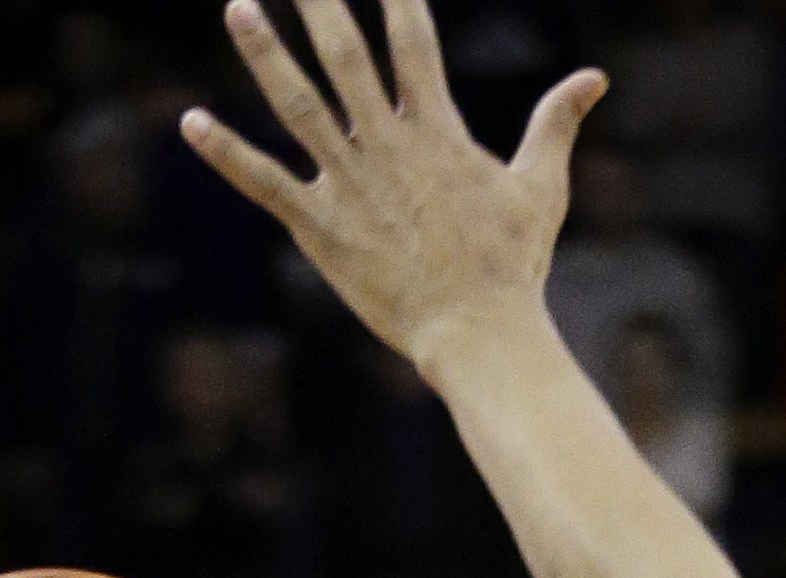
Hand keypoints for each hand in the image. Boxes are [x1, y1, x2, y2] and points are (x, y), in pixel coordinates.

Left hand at [182, 0, 605, 369]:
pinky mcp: (320, 228)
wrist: (477, 336)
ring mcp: (350, 185)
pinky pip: (264, 184)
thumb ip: (556, 124)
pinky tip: (191, 122)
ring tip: (238, 6)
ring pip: (299, 105)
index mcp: (437, 130)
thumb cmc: (511, 267)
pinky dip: (226, 154)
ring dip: (264, 54)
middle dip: (321, 2)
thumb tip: (594, 78)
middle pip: (345, 55)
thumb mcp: (540, 188)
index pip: (411, 40)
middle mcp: (387, 146)